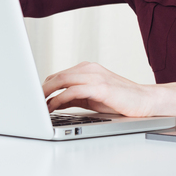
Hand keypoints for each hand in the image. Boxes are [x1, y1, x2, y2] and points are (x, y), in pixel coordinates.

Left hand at [42, 62, 157, 117]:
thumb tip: (54, 102)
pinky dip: (59, 99)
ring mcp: (94, 76)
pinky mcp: (100, 87)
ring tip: (37, 105)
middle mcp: (89, 68)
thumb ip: (75, 97)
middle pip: (57, 75)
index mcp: (87, 68)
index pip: (59, 74)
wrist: (146, 101)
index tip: (34, 97)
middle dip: (41, 89)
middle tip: (30, 101)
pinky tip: (52, 107)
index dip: (45, 86)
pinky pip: (73, 91)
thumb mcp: (93, 97)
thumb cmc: (121, 100)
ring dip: (46, 93)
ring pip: (62, 80)